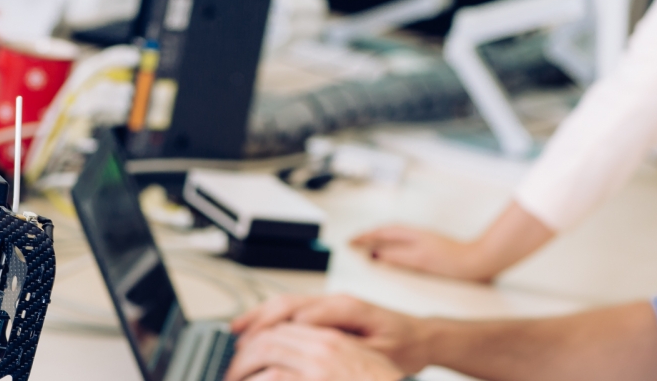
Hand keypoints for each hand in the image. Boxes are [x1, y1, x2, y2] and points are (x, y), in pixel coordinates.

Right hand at [231, 294, 428, 372]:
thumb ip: (347, 349)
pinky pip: (292, 309)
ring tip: (235, 333)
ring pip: (285, 304)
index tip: (255, 347)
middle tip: (236, 343)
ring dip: (258, 317)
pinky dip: (270, 318)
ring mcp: (330, 302)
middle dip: (258, 322)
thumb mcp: (381, 355)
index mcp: (348, 308)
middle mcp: (335, 300)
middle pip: (287, 304)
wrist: (421, 336)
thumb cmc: (405, 346)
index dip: (275, 331)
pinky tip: (256, 329)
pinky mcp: (327, 309)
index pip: (302, 316)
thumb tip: (311, 343)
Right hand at [351, 225, 501, 282]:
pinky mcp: (431, 246)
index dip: (364, 237)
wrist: (480, 262)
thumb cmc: (454, 263)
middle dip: (369, 234)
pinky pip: (404, 239)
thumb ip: (396, 255)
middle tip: (355, 241)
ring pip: (396, 233)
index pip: (382, 233)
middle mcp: (417, 235)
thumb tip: (375, 253)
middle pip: (387, 230)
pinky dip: (392, 241)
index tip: (350, 242)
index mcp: (412, 236)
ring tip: (369, 243)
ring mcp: (424, 239)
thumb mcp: (419, 261)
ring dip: (380, 236)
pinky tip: (394, 249)